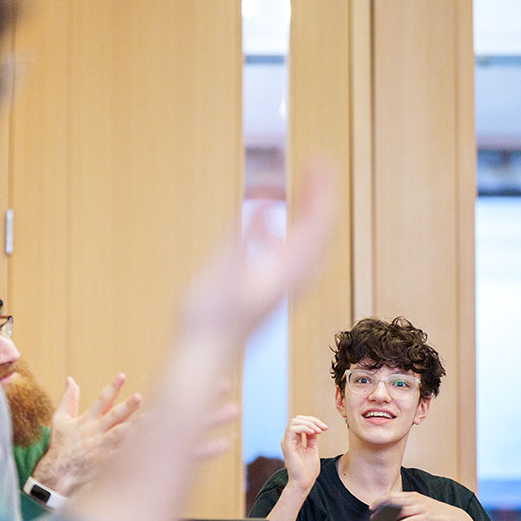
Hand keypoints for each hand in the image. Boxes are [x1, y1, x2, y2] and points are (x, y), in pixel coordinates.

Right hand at [32, 373, 141, 494]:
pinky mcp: (105, 461)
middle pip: (113, 416)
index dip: (112, 387)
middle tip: (139, 396)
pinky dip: (133, 447)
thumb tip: (70, 379)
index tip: (122, 375)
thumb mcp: (60, 419)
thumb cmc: (60, 444)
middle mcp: (95, 431)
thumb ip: (68, 399)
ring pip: (120, 434)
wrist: (58, 472)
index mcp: (86, 420)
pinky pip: (122, 453)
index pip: (101, 400)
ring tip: (149, 418)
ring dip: (134, 426)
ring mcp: (101, 446)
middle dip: (126, 406)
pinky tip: (147, 440)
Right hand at [180, 168, 334, 353]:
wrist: (201, 358)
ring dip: (304, 217)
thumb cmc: (208, 318)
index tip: (319, 162)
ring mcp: (280, 290)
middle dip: (317, 199)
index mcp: (285, 272)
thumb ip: (244, 234)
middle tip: (313, 169)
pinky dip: (286, 237)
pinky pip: (289, 260)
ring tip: (297, 193)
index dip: (320, 191)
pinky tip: (266, 232)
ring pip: (306, 248)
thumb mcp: (223, 268)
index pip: (316, 224)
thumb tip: (263, 203)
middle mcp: (290, 281)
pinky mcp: (268, 296)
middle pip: (318, 234)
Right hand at [281, 415, 326, 491]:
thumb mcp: (312, 450)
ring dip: (309, 423)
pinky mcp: (287, 445)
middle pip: (297, 419)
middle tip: (323, 428)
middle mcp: (289, 439)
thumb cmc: (308, 470)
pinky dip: (304, 428)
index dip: (314, 422)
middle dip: (312, 420)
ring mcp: (287, 441)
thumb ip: (311, 439)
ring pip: (294, 421)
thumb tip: (315, 428)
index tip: (325, 428)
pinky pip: (292, 429)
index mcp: (294, 440)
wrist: (304, 483)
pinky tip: (313, 432)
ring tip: (319, 431)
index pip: (301, 423)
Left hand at [371, 492, 474, 520]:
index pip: (393, 495)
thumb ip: (409, 504)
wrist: (455, 518)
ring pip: (399, 510)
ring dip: (386, 516)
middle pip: (393, 501)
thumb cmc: (437, 512)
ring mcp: (420, 509)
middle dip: (380, 506)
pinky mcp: (425, 518)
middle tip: (371, 512)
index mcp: (414, 495)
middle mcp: (416, 500)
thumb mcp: (422, 504)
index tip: (372, 505)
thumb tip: (396, 508)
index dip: (381, 500)